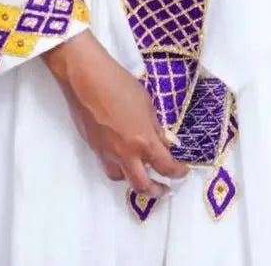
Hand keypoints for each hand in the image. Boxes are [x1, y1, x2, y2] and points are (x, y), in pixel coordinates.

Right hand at [43, 33, 187, 194]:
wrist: (86, 80)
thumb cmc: (120, 84)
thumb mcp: (146, 103)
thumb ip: (156, 127)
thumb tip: (167, 143)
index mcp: (143, 141)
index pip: (165, 166)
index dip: (177, 172)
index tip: (183, 171)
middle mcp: (125, 154)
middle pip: (142, 185)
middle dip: (156, 191)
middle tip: (165, 188)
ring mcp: (106, 153)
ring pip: (121, 179)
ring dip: (134, 180)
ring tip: (141, 173)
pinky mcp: (93, 148)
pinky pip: (108, 166)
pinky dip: (118, 167)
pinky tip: (122, 157)